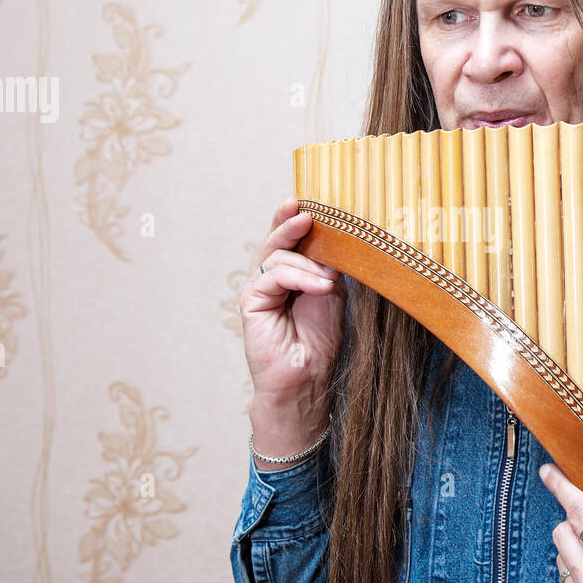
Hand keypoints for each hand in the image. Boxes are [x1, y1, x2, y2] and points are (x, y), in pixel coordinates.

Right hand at [240, 197, 345, 451]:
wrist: (307, 378)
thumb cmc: (320, 341)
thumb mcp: (331, 294)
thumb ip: (326, 267)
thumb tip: (331, 239)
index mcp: (291, 275)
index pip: (290, 241)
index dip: (293, 221)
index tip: (305, 204)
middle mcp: (272, 279)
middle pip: (277, 241)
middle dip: (289, 225)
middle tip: (304, 214)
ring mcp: (260, 289)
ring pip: (278, 256)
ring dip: (307, 264)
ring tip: (328, 283)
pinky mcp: (251, 300)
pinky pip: (273, 275)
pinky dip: (299, 277)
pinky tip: (320, 287)